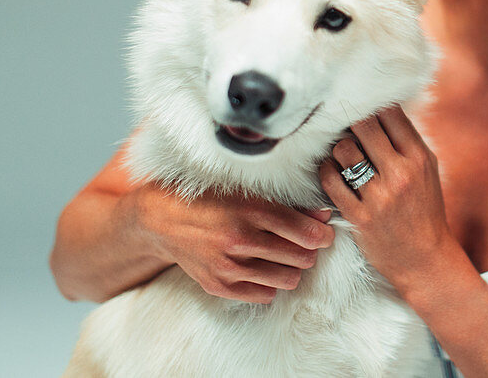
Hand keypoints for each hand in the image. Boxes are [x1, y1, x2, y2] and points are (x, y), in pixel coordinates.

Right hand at [133, 181, 334, 303]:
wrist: (163, 219)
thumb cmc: (210, 199)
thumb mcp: (248, 193)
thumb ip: (288, 205)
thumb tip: (324, 216)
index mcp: (250, 210)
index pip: (306, 232)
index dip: (323, 234)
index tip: (324, 233)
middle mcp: (240, 240)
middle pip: (302, 258)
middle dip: (308, 251)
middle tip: (302, 243)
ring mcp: (228, 266)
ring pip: (288, 279)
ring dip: (291, 268)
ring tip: (283, 256)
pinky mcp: (219, 286)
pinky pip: (265, 295)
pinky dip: (270, 283)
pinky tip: (262, 268)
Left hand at [319, 105, 455, 288]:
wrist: (424, 259)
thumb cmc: (424, 209)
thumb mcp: (427, 170)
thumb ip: (406, 140)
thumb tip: (378, 107)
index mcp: (419, 158)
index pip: (390, 113)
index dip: (372, 106)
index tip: (363, 108)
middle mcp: (400, 174)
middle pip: (364, 125)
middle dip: (352, 122)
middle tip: (347, 127)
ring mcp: (379, 196)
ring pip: (343, 149)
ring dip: (338, 148)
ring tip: (343, 154)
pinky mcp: (359, 217)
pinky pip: (330, 180)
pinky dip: (327, 171)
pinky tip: (333, 172)